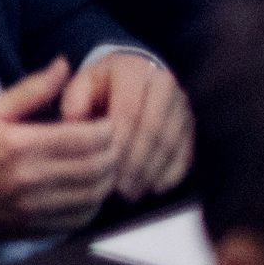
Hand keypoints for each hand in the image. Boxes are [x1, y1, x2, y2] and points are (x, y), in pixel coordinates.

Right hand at [0, 60, 122, 241]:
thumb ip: (30, 90)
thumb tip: (64, 66)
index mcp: (20, 144)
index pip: (88, 137)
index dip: (106, 127)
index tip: (101, 121)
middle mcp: (31, 178)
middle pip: (99, 166)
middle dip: (111, 151)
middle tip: (105, 141)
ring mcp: (36, 207)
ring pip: (96, 193)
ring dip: (105, 177)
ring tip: (97, 163)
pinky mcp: (37, 227)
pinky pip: (82, 217)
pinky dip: (92, 202)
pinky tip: (82, 188)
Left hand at [60, 51, 192, 198]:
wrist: (128, 77)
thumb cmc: (96, 87)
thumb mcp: (79, 85)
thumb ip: (74, 100)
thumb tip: (73, 122)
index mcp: (133, 70)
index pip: (129, 111)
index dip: (118, 142)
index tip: (104, 167)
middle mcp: (164, 84)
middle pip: (154, 129)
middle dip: (137, 163)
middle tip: (120, 189)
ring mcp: (181, 104)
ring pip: (172, 142)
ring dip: (152, 171)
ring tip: (132, 193)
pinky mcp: (190, 123)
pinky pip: (187, 150)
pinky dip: (172, 172)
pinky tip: (154, 188)